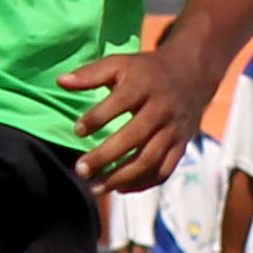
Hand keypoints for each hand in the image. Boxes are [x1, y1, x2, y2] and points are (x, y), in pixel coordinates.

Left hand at [61, 45, 214, 192]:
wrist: (192, 75)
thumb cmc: (146, 71)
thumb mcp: (121, 64)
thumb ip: (91, 74)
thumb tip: (60, 81)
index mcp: (144, 85)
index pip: (120, 102)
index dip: (98, 117)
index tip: (77, 131)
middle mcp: (161, 109)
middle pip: (134, 137)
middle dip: (106, 156)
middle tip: (80, 170)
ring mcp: (173, 130)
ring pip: (150, 160)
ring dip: (121, 178)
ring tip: (95, 188)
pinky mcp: (181, 146)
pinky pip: (163, 170)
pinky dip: (142, 183)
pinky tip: (119, 188)